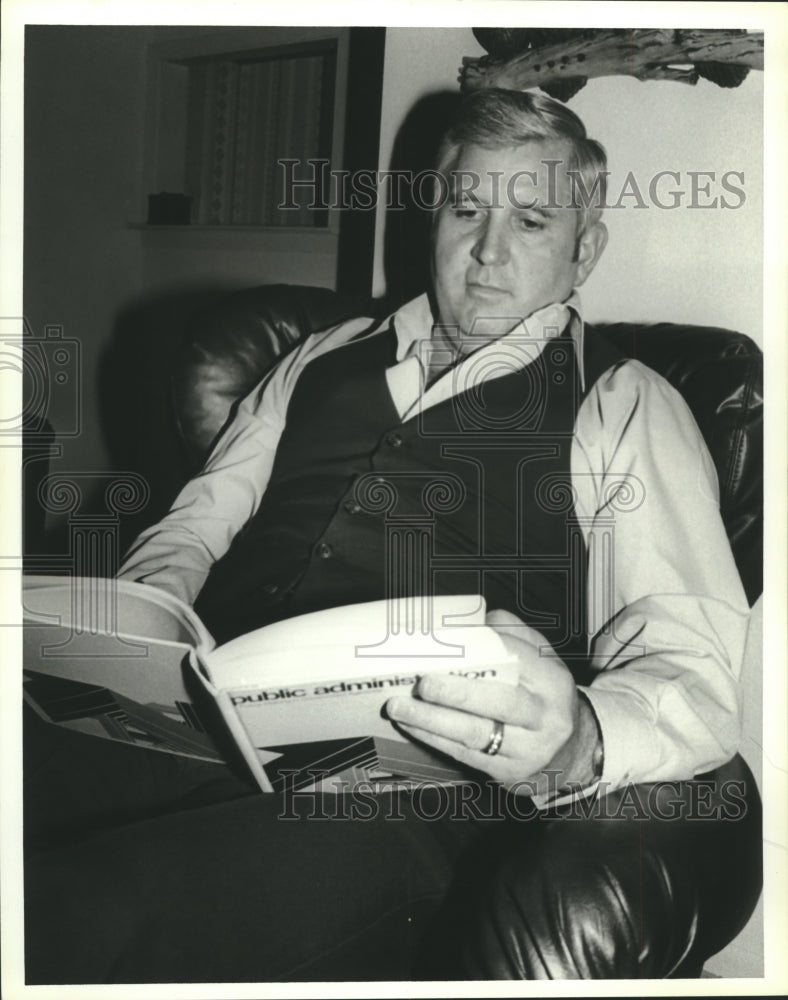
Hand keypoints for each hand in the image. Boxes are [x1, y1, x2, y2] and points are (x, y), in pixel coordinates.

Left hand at [385, 608, 599, 796]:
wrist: (567, 751)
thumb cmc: (540, 695)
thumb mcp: (539, 660)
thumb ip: (509, 634)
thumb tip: (470, 624)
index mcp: (553, 681)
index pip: (518, 660)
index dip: (484, 652)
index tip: (447, 645)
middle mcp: (546, 717)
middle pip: (501, 702)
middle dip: (457, 693)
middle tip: (422, 683)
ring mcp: (529, 750)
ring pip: (476, 733)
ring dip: (432, 720)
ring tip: (399, 707)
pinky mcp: (508, 773)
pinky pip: (465, 754)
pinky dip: (433, 738)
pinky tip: (410, 724)